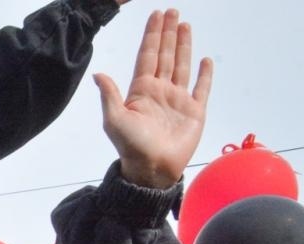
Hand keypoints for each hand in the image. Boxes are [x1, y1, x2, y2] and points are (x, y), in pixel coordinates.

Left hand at [94, 9, 212, 188]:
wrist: (152, 168)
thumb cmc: (131, 146)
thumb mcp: (114, 120)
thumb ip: (109, 95)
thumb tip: (98, 74)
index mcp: (141, 90)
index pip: (147, 55)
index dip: (152, 35)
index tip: (156, 15)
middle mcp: (160, 91)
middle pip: (165, 54)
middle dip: (168, 32)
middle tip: (172, 11)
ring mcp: (177, 99)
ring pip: (182, 65)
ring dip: (184, 45)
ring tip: (185, 25)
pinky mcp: (194, 111)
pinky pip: (201, 88)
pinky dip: (204, 74)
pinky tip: (205, 60)